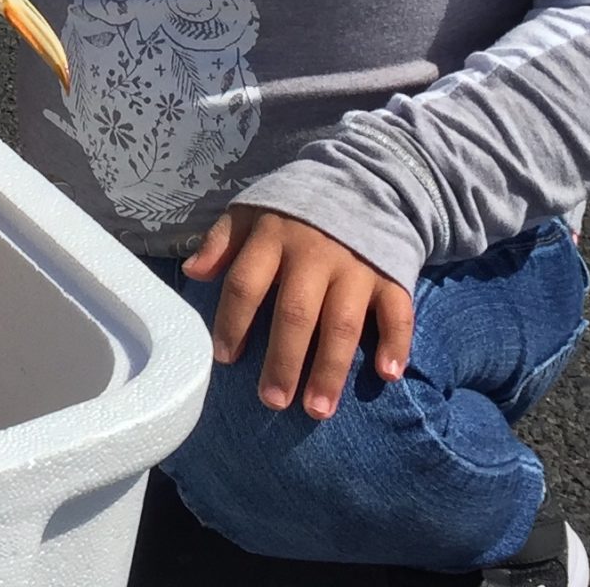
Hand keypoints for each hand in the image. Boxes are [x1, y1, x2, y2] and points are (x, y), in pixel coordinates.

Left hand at [185, 205, 413, 420]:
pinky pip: (397, 312)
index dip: (233, 321)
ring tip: (317, 409)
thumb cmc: (294, 209)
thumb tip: (192, 272)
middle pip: (295, 312)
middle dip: (283, 360)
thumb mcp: (251, 212)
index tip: (225, 358)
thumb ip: (221, 242)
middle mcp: (314, 253)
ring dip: (330, 368)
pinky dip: (395, 343)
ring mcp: (355, 265)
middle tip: (272, 401)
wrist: (362, 180)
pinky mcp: (391, 275)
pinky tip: (387, 374)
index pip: (246, 283)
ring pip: (342, 322)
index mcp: (272, 236)